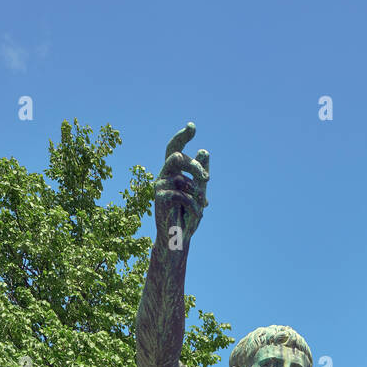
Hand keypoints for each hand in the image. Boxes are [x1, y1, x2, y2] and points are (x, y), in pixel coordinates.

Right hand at [155, 122, 209, 249]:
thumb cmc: (187, 217)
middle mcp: (164, 176)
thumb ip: (201, 175)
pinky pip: (181, 194)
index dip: (182, 137)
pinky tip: (197, 213)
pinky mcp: (159, 198)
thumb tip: (204, 150)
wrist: (178, 239)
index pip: (175, 149)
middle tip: (207, 179)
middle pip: (176, 156)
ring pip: (180, 176)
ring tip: (202, 204)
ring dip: (196, 191)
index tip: (192, 127)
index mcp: (173, 173)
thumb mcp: (199, 194)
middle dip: (193, 164)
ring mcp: (159, 186)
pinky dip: (193, 204)